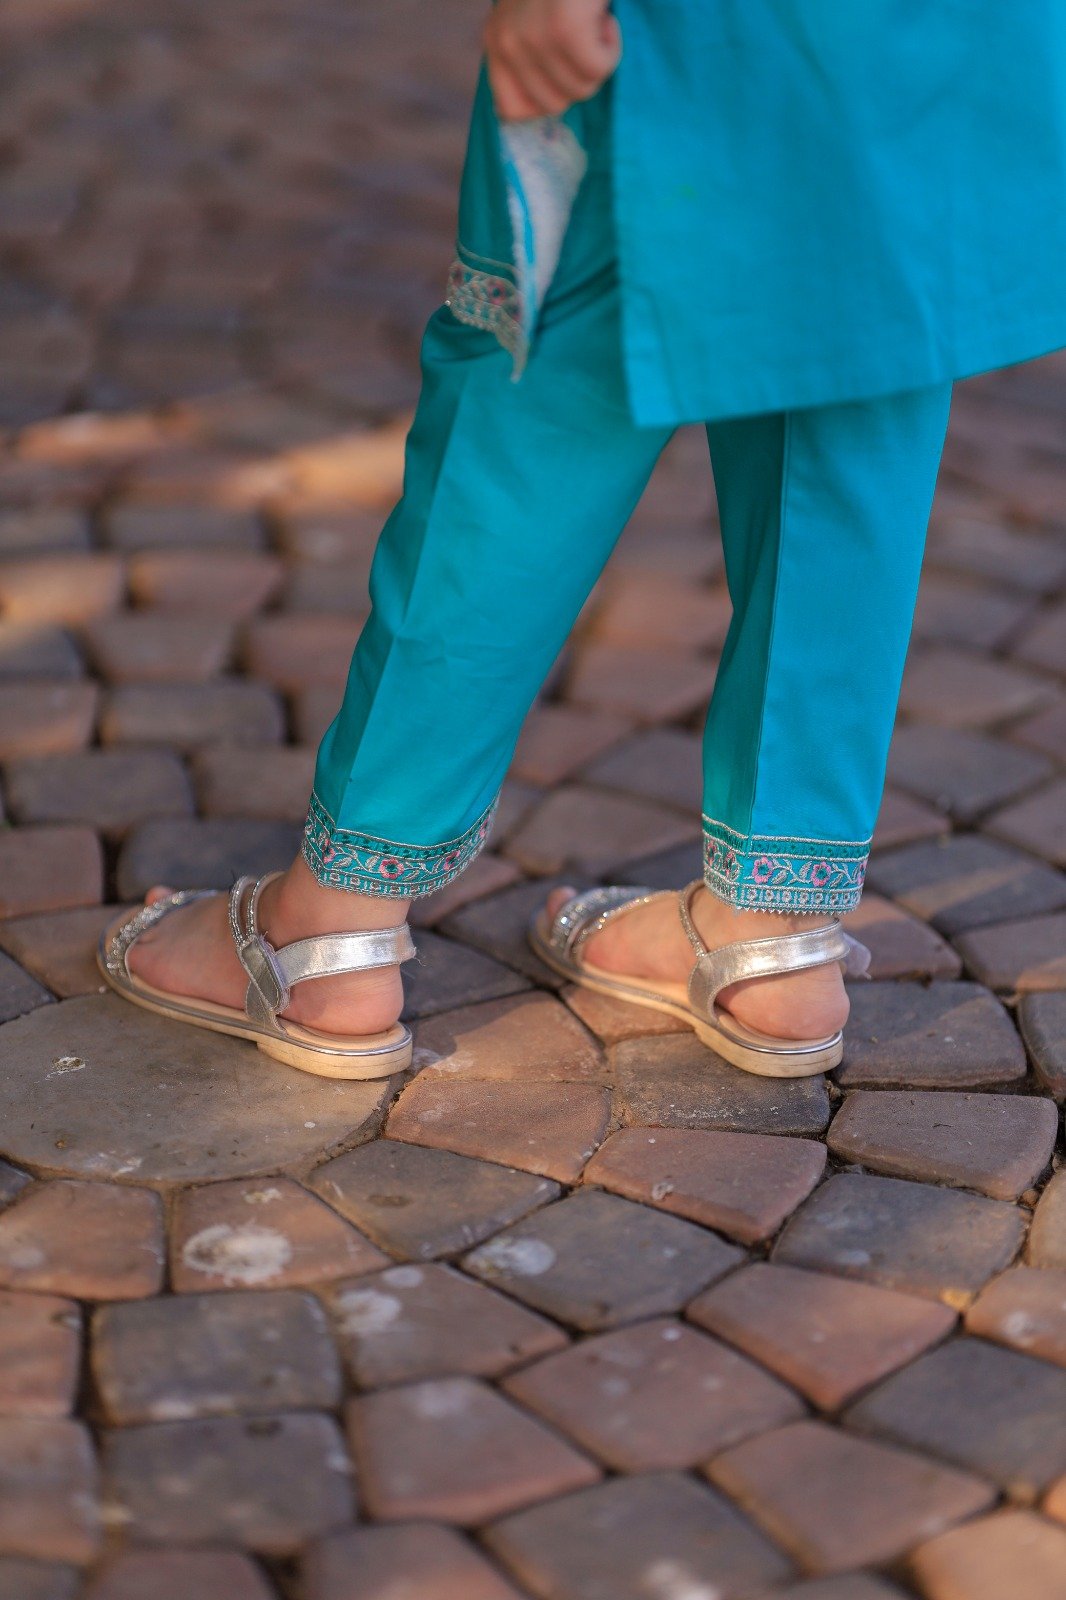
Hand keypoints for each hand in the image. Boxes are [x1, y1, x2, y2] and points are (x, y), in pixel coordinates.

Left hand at [484, 0, 620, 121]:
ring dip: (599, 57)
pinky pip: (599, 69)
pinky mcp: (565, 32)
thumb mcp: (531, 15)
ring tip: (592, 21)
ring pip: (581, 89)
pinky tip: (603, 17)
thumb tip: (547, 105)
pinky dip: (612, 46)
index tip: (563, 75)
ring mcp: (534, 39)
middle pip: (554, 105)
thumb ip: (529, 54)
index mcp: (496, 41)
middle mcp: (508, 44)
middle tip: (583, 38)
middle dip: (579, 77)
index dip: (546, 102)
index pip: (511, 110)